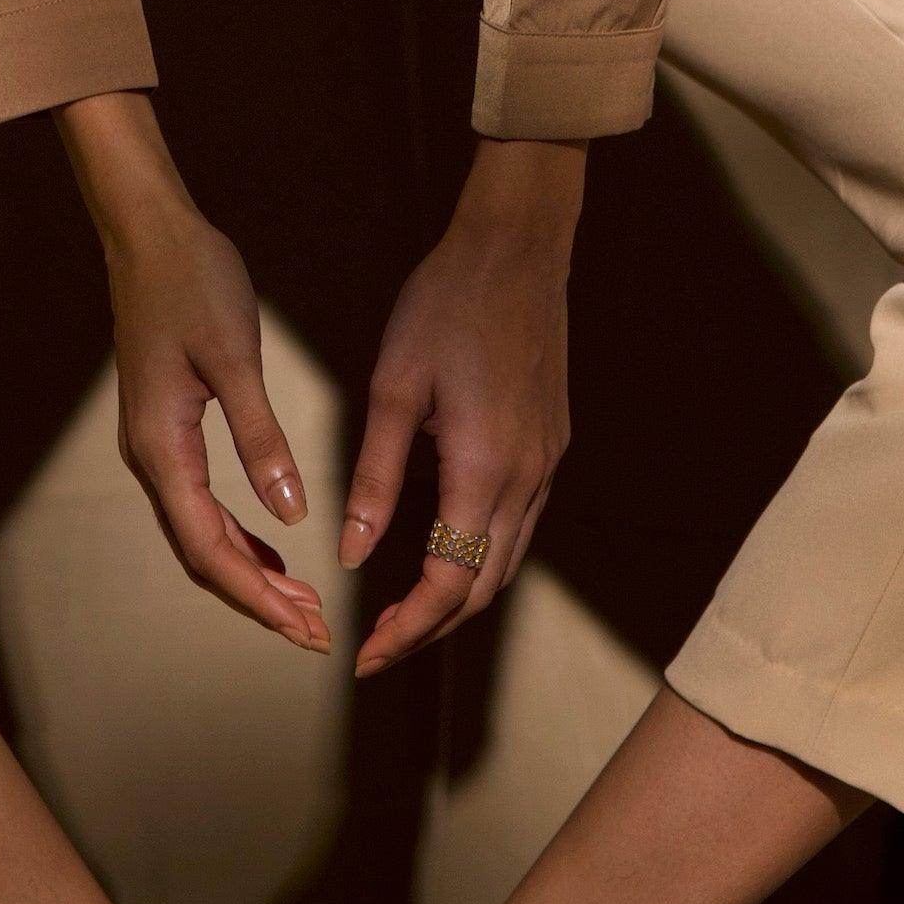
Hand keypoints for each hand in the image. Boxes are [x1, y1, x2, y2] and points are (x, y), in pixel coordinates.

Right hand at [58, 93, 327, 655]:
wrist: (149, 232)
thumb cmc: (192, 283)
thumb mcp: (234, 357)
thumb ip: (260, 437)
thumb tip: (288, 514)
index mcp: (162, 446)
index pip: (209, 548)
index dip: (257, 596)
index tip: (305, 627)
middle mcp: (150, 456)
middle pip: (201, 553)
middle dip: (257, 597)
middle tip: (313, 631)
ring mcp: (154, 444)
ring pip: (199, 533)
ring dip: (248, 571)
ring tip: (300, 603)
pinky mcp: (166, 427)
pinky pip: (199, 502)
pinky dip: (236, 534)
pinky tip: (270, 545)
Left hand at [344, 142, 581, 678]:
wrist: (518, 248)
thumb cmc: (446, 304)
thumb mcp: (394, 387)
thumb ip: (374, 478)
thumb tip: (351, 555)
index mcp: (483, 469)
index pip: (447, 583)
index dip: (406, 630)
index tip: (364, 655)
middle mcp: (526, 478)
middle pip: (483, 587)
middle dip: (429, 628)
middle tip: (376, 646)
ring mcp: (547, 462)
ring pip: (506, 561)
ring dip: (459, 596)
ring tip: (403, 611)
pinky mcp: (553, 443)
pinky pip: (520, 523)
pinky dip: (482, 555)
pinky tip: (444, 545)